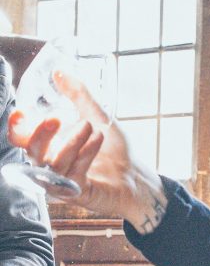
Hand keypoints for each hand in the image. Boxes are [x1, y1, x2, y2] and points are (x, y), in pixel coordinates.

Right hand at [7, 71, 165, 232]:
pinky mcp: (76, 193)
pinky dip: (85, 154)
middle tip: (55, 118)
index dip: (17, 127)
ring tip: (89, 127)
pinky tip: (97, 140)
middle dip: (39, 135)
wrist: (136, 175)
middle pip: (31, 152)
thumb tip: (60, 72)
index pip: (21, 139)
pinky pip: (73, 174)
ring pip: (53, 163)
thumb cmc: (114, 149)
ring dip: (71, 142)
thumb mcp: (98, 117)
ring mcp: (61, 181)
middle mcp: (50, 164)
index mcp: (49, 146)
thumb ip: (78, 96)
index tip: (22, 112)